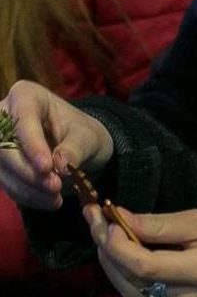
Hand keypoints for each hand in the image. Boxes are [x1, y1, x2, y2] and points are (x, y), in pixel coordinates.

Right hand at [0, 80, 113, 209]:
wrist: (78, 147)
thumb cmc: (82, 132)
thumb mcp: (87, 136)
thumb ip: (75, 148)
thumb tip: (61, 165)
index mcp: (25, 96)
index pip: (22, 120)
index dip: (32, 144)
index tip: (47, 168)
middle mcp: (4, 116)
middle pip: (4, 147)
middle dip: (28, 172)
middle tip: (54, 187)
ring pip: (3, 169)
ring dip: (28, 189)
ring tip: (56, 198)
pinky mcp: (1, 166)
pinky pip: (7, 184)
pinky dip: (28, 196)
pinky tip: (49, 201)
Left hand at [84, 205, 196, 296]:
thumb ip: (159, 225)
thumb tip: (119, 218)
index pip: (147, 266)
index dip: (119, 245)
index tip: (106, 217)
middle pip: (131, 281)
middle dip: (106, 248)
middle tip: (93, 217)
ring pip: (130, 293)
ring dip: (109, 262)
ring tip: (101, 232)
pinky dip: (121, 275)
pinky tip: (117, 255)